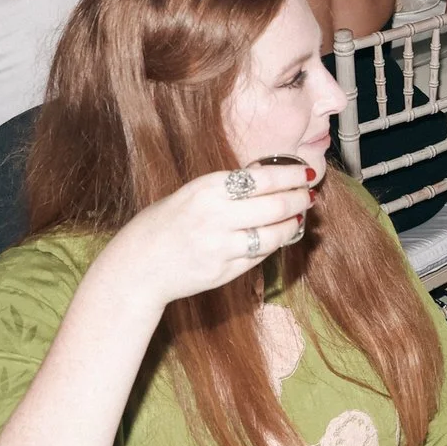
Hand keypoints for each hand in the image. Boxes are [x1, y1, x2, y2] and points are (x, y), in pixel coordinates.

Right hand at [86, 163, 316, 312]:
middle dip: (299, 199)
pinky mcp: (224, 272)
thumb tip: (269, 179)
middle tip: (308, 195)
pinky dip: (274, 244)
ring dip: (293, 224)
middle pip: (275, 206)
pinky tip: (279, 235)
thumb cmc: (164, 223)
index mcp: (207, 189)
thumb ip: (228, 188)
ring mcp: (221, 247)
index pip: (263, 179)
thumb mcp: (191, 193)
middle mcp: (216, 216)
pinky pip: (260, 256)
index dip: (291, 176)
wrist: (138, 265)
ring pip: (274, 234)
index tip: (307, 174)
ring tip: (299, 216)